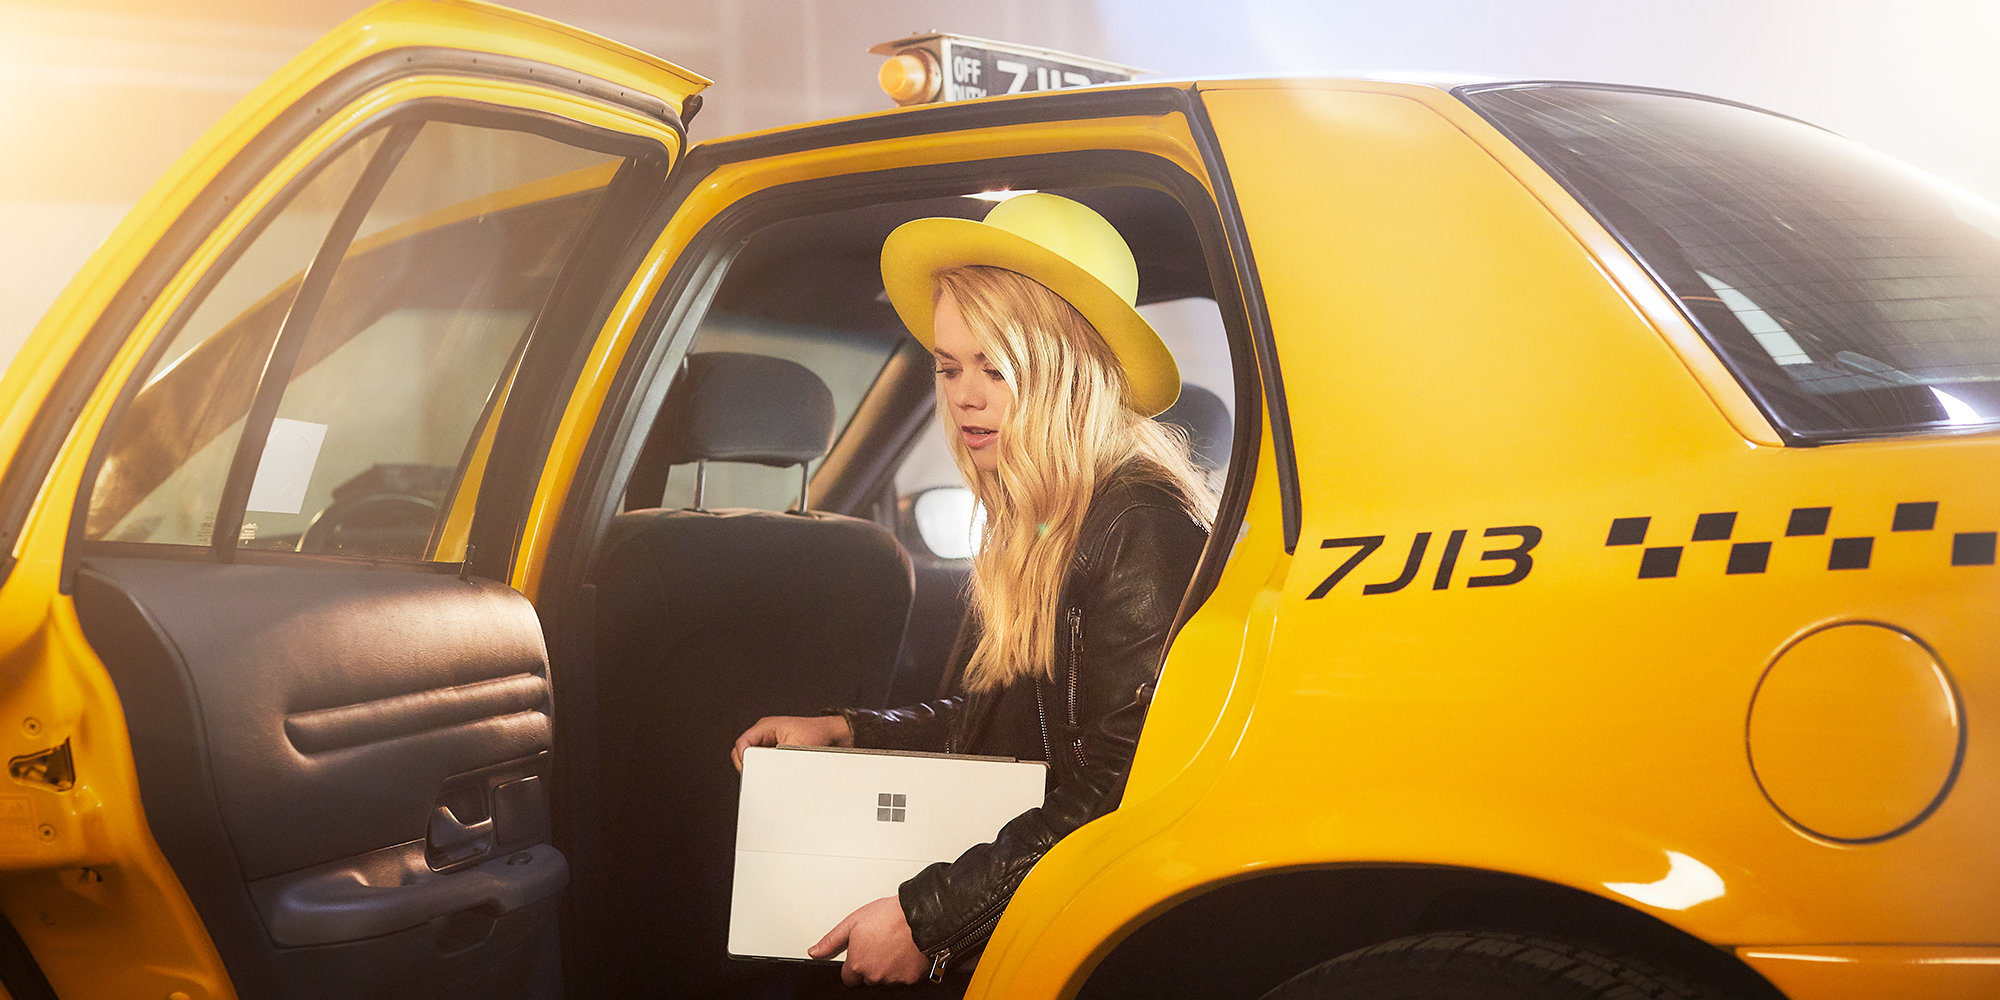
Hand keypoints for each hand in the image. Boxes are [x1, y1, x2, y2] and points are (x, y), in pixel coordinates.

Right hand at [730, 714, 853, 769]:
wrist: (830, 735)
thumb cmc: (816, 735)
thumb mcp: (796, 749)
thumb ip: (778, 759)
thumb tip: (767, 772)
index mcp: (766, 726)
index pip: (742, 743)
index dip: (743, 758)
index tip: (750, 771)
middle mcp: (764, 732)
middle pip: (743, 751)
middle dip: (749, 764)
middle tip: (759, 776)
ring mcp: (768, 740)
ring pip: (751, 757)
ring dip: (757, 766)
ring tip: (769, 773)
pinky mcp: (773, 749)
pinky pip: (761, 760)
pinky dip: (764, 768)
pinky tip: (774, 772)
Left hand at [809, 895, 928, 986]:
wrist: (919, 916)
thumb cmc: (888, 916)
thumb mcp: (852, 922)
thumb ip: (831, 941)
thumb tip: (814, 952)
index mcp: (857, 964)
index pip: (848, 978)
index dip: (853, 966)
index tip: (860, 954)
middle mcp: (873, 975)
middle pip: (867, 978)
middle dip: (871, 966)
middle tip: (879, 945)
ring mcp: (892, 979)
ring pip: (885, 979)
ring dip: (887, 967)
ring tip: (893, 945)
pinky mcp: (910, 979)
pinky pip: (903, 978)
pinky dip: (903, 968)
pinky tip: (905, 951)